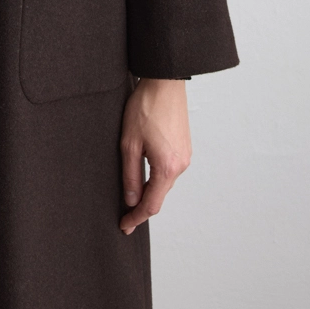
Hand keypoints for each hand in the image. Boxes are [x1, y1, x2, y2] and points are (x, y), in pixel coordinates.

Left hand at [119, 78, 191, 234]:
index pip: (151, 204)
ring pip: (164, 182)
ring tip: (131, 193)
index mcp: (167, 168)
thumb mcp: (129, 144)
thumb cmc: (145, 108)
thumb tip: (131, 200)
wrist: (164, 82)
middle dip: (141, 205)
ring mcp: (185, 156)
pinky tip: (144, 171)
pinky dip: (157, 176)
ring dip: (149, 189)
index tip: (124, 226)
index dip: (136, 218)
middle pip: (159, 194)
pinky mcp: (184, 147)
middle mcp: (181, 165)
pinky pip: (169, 169)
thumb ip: (131, 175)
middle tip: (124, 213)